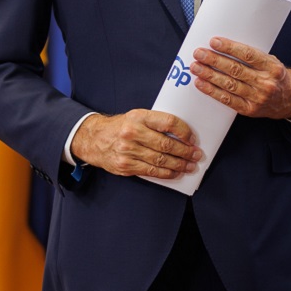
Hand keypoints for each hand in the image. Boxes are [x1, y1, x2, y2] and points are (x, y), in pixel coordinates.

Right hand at [70, 110, 201, 178]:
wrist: (94, 139)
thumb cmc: (121, 127)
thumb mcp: (136, 117)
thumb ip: (156, 123)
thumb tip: (182, 135)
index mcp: (138, 117)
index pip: (168, 122)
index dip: (184, 131)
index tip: (192, 138)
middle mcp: (133, 132)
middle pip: (166, 144)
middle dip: (185, 151)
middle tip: (196, 155)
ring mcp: (128, 150)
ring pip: (160, 160)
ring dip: (179, 164)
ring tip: (190, 166)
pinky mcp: (125, 165)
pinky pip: (151, 171)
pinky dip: (166, 173)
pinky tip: (175, 173)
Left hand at [191, 37, 290, 118]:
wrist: (290, 99)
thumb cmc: (276, 76)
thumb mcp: (271, 61)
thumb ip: (252, 56)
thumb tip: (224, 46)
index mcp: (272, 67)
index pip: (248, 55)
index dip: (230, 48)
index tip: (214, 42)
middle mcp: (265, 83)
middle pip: (235, 70)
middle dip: (214, 60)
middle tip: (199, 53)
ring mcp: (257, 98)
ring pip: (229, 85)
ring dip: (210, 75)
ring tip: (196, 67)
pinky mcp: (249, 110)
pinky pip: (227, 100)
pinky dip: (212, 91)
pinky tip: (201, 84)